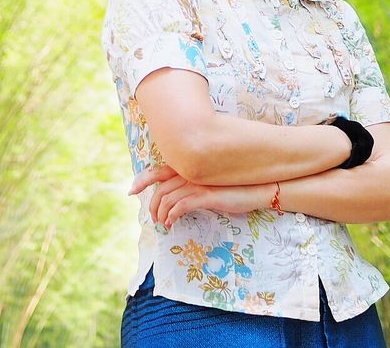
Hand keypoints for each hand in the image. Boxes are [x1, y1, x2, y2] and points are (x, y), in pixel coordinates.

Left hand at [128, 164, 271, 228]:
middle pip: (160, 187)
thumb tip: (180, 197)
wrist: (258, 188)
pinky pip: (181, 205)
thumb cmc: (235, 188)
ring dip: (160, 213)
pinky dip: (172, 215)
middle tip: (151, 217)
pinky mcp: (206, 195)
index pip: (160, 170)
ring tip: (162, 223)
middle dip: (151, 203)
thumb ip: (195, 185)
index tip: (131, 190)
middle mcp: (191, 172)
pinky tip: (171, 223)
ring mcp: (199, 182)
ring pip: (168, 198)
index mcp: (191, 167)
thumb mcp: (211, 184)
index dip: (143, 179)